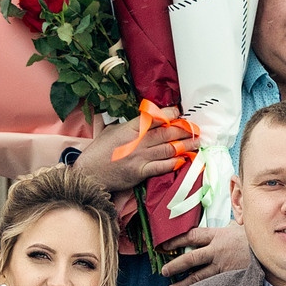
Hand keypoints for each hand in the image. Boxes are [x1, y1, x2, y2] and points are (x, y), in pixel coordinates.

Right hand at [71, 115, 190, 190]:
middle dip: (183, 130)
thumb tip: (144, 119)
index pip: (154, 118)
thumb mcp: (111, 130)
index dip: (169, 114)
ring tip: (196, 143)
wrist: (89, 173)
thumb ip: (129, 125)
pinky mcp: (140, 172)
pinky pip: (161, 166)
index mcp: (130, 128)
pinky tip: (183, 159)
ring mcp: (140, 157)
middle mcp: (137, 142)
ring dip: (184, 145)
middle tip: (195, 128)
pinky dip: (173, 162)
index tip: (179, 112)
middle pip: (165, 133)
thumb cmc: (99, 151)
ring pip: (168, 149)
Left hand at [161, 223, 252, 285]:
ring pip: (198, 277)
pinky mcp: (230, 278)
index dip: (175, 240)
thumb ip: (229, 227)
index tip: (164, 245)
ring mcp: (223, 266)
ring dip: (183, 284)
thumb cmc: (255, 239)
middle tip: (164, 271)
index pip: (191, 236)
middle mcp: (217, 250)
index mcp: (218, 235)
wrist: (272, 251)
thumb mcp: (239, 228)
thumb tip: (227, 223)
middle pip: (190, 258)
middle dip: (175, 265)